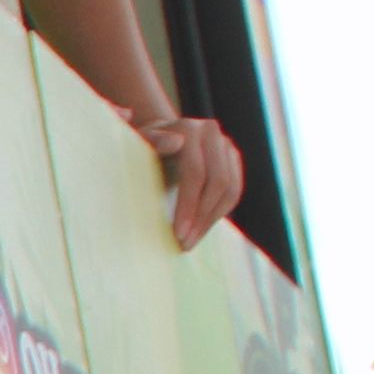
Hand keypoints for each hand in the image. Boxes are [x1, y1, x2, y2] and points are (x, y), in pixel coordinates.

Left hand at [138, 113, 244, 252]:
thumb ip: (152, 143)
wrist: (157, 140)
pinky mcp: (233, 158)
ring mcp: (226, 145)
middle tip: (184, 244)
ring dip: (211, 220)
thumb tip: (175, 142)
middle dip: (201, 217)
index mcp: (189, 129)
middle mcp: (211, 133)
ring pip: (230, 189)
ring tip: (191, 242)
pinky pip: (234, 190)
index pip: (194, 173)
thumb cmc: (142, 148)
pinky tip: (201, 229)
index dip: (187, 205)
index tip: (177, 233)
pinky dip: (219, 213)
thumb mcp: (138, 146)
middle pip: (217, 182)